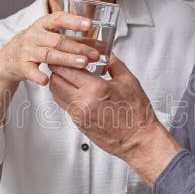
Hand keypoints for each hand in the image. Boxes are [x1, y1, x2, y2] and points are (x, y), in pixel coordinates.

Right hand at [0, 12, 99, 85]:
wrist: (11, 56)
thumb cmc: (38, 44)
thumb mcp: (51, 34)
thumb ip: (71, 36)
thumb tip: (99, 42)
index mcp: (43, 24)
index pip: (59, 18)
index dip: (74, 21)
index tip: (89, 24)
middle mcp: (35, 35)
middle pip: (58, 40)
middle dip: (78, 47)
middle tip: (95, 54)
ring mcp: (28, 50)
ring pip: (49, 54)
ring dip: (67, 59)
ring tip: (83, 64)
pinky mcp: (22, 65)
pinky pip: (30, 71)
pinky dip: (37, 76)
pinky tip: (46, 80)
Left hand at [49, 54, 181, 184]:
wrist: (139, 140)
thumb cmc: (137, 114)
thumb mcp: (128, 81)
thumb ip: (114, 64)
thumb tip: (106, 53)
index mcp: (96, 89)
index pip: (67, 69)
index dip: (64, 59)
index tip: (67, 55)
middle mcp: (83, 103)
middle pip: (55, 81)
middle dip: (57, 70)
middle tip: (63, 63)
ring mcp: (79, 115)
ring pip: (56, 94)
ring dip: (59, 83)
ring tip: (68, 75)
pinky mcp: (78, 124)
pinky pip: (65, 105)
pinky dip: (65, 95)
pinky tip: (75, 90)